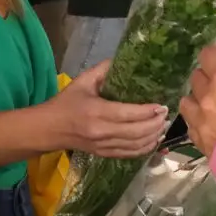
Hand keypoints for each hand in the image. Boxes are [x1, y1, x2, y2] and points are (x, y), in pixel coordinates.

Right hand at [45, 61, 168, 157]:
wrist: (48, 129)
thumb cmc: (65, 103)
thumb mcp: (82, 81)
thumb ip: (104, 70)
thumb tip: (124, 60)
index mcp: (96, 111)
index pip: (128, 113)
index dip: (148, 111)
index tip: (162, 105)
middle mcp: (101, 131)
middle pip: (137, 132)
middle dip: (156, 124)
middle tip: (167, 114)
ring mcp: (103, 146)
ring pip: (136, 145)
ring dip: (154, 137)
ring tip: (164, 126)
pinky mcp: (104, 154)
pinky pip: (129, 155)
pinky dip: (145, 149)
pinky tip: (154, 140)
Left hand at [180, 43, 215, 157]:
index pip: (210, 55)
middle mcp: (208, 97)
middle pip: (197, 78)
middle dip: (211, 76)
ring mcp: (202, 123)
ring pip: (188, 102)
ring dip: (199, 99)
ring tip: (214, 105)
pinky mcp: (202, 145)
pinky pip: (192, 126)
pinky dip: (199, 121)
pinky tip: (213, 125)